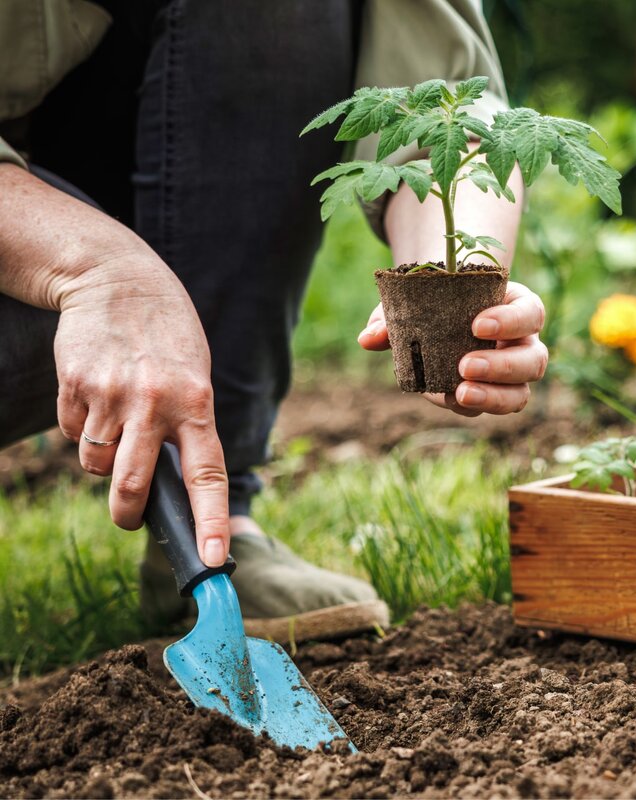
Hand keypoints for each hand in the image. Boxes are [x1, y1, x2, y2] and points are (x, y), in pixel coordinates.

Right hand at [0, 166, 229, 567]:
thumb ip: (186, 427)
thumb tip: (170, 488)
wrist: (118, 281)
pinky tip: (95, 395)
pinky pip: (74, 433)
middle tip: (129, 519)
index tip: (214, 559)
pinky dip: (82, 428)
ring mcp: (112, 395)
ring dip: (103, 460)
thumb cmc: (167, 339)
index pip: (207, 474)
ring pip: (97, 464)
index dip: (211, 521)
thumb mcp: (195, 377)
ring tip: (117, 423)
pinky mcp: (75, 386)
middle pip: (134, 485)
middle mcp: (155, 402)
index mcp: (197, 402)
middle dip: (128, 514)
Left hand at [358, 280, 547, 415]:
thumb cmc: (438, 299)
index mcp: (517, 308)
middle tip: (464, 365)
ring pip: (520, 393)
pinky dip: (469, 406)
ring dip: (493, 396)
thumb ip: (394, 315)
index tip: (477, 325)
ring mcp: (513, 374)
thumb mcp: (417, 297)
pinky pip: (492, 407)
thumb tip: (368, 338)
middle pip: (533, 361)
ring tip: (459, 392)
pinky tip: (444, 397)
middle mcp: (524, 343)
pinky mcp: (495, 396)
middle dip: (502, 367)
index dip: (511, 322)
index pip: (531, 313)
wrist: (440, 313)